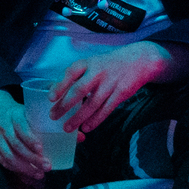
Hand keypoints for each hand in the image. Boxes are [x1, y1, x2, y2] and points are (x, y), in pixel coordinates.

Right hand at [0, 89, 49, 178]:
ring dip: (25, 168)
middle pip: (16, 145)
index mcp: (15, 115)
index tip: (41, 149)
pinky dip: (17, 171)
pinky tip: (28, 176)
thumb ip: (50, 124)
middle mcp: (4, 128)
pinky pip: (4, 163)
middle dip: (32, 158)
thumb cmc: (17, 114)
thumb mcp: (30, 112)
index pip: (21, 128)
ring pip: (9, 157)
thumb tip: (77, 137)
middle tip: (47, 166)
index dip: (30, 139)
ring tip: (39, 174)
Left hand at [51, 42, 172, 135]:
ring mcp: (110, 83)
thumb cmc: (109, 64)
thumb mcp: (92, 63)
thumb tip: (54, 89)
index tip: (50, 97)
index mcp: (88, 63)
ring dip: (78, 117)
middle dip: (65, 105)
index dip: (60, 85)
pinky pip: (106, 109)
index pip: (71, 73)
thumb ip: (77, 75)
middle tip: (54, 116)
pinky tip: (86, 127)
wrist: (139, 60)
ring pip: (92, 104)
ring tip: (67, 127)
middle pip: (79, 90)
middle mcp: (98, 72)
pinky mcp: (122, 93)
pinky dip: (96, 120)